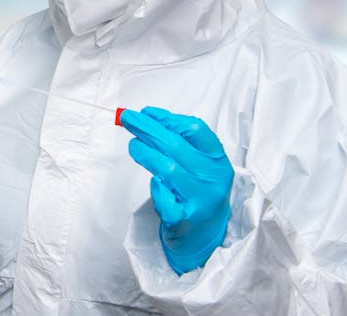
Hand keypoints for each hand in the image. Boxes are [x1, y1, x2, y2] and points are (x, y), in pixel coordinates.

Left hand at [120, 107, 232, 273]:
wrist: (208, 235)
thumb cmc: (197, 192)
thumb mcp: (199, 165)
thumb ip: (180, 142)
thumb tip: (148, 117)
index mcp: (218, 161)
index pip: (196, 130)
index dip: (169, 118)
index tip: (147, 112)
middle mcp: (213, 179)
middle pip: (176, 146)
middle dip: (148, 129)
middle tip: (128, 119)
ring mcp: (200, 200)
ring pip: (169, 170)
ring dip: (146, 153)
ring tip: (133, 145)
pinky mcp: (186, 219)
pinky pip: (165, 201)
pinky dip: (156, 189)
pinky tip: (154, 182)